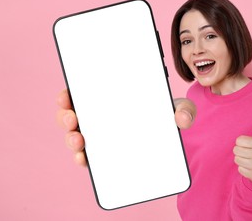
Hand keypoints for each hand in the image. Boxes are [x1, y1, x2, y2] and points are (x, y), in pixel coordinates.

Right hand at [56, 89, 195, 166]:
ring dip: (71, 138)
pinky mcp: (104, 156)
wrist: (169, 140)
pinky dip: (82, 158)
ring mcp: (101, 137)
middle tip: (72, 118)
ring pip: (77, 135)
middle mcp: (101, 116)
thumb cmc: (166, 116)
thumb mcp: (178, 108)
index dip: (70, 93)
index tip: (67, 95)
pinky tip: (84, 159)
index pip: (84, 92)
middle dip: (66, 115)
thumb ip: (185, 109)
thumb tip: (182, 118)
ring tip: (79, 141)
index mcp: (112, 99)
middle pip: (74, 114)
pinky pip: (88, 157)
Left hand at [233, 113, 251, 181]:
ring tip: (249, 159)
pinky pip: (239, 169)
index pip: (238, 140)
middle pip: (236, 150)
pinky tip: (249, 166)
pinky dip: (243, 168)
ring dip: (241, 159)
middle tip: (248, 152)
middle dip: (240, 150)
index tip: (249, 144)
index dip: (242, 142)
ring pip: (236, 160)